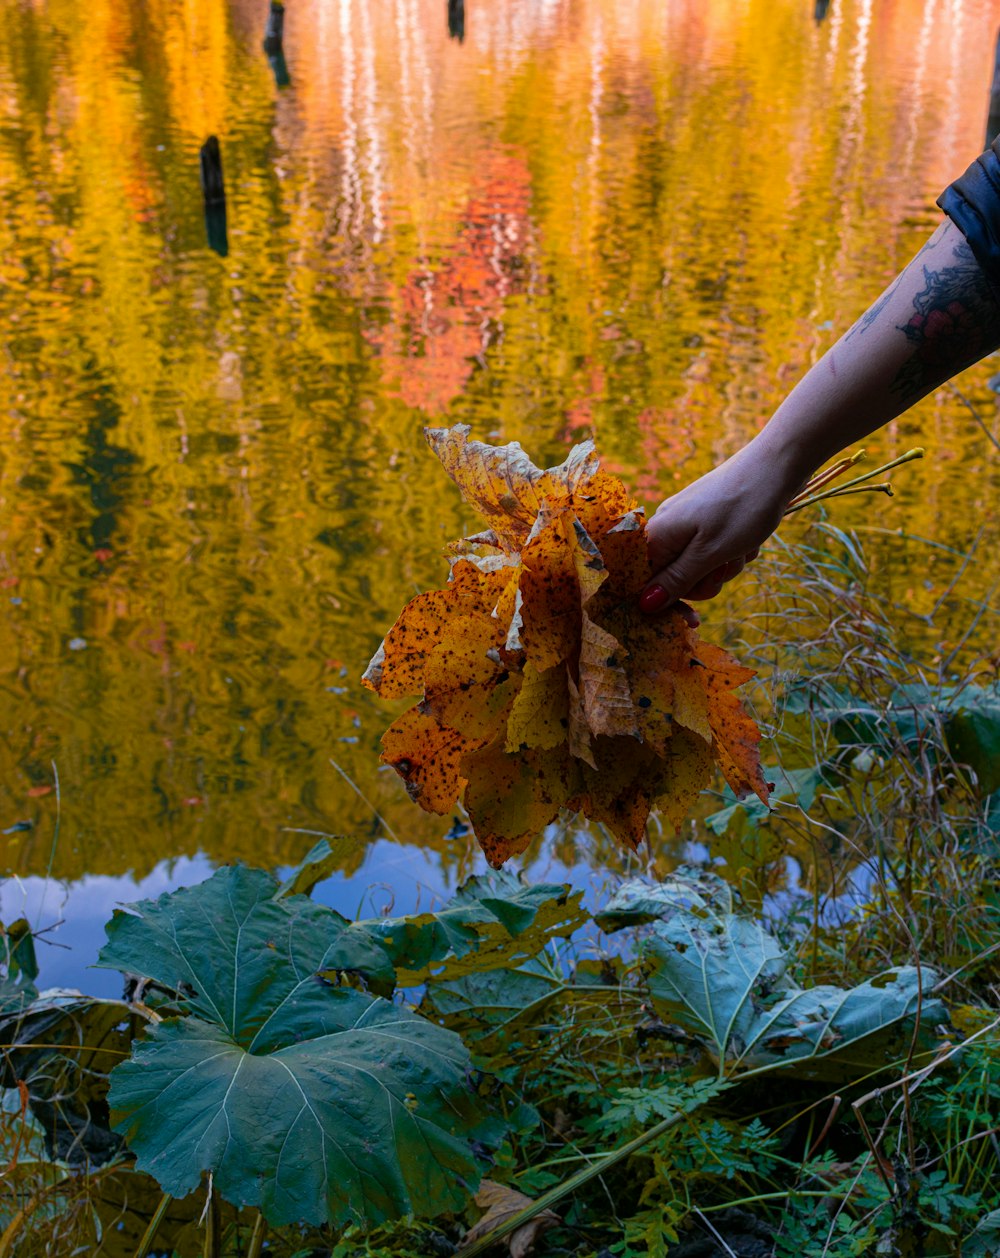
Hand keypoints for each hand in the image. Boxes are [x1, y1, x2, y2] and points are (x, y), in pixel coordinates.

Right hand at [641, 443, 803, 611]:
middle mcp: (666, 528)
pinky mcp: (708, 518)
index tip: (693, 619)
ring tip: (742, 547)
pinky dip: (733, 550)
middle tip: (725, 568)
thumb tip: (644, 605)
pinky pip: (714, 549)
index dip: (666, 604)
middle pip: (674, 577)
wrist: (777, 463)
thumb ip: (677, 580)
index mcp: (657, 536)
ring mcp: (687, 521)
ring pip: (699, 566)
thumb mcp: (710, 553)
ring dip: (725, 565)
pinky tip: (749, 537)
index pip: (644, 584)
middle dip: (704, 581)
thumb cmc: (743, 507)